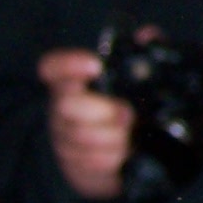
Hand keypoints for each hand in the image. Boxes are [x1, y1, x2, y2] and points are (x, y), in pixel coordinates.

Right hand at [39, 48, 132, 200]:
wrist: (130, 154)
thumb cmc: (128, 106)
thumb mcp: (139, 79)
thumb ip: (145, 52)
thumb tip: (149, 35)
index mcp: (73, 82)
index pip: (53, 67)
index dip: (68, 65)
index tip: (94, 64)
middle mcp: (62, 110)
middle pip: (66, 106)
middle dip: (102, 110)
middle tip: (128, 114)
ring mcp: (65, 140)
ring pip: (80, 139)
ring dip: (113, 138)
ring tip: (131, 135)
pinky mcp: (75, 166)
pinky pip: (90, 164)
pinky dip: (114, 159)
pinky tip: (126, 153)